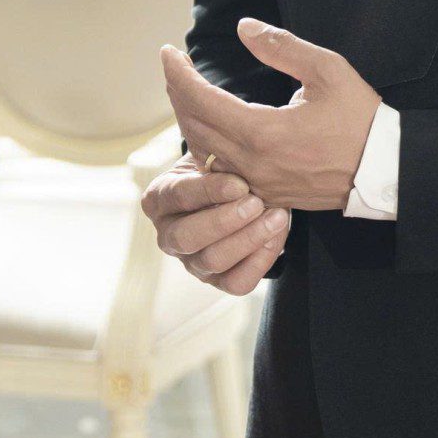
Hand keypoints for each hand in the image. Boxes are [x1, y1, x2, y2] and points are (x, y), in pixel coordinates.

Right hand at [140, 154, 291, 295]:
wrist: (237, 191)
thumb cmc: (222, 168)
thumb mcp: (214, 156)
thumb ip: (220, 157)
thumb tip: (236, 155)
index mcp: (160, 199)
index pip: (178, 195)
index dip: (210, 191)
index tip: (241, 184)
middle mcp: (168, 235)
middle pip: (187, 236)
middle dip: (224, 221)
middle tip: (257, 203)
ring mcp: (191, 262)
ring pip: (212, 261)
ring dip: (248, 239)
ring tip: (277, 217)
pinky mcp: (217, 280)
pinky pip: (237, 282)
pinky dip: (260, 260)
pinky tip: (276, 236)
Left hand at [160, 18, 383, 212]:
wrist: (383, 170)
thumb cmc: (360, 119)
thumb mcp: (327, 70)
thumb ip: (281, 47)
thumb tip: (244, 28)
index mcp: (263, 133)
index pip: (201, 100)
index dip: (178, 74)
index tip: (168, 52)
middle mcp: (252, 163)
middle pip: (194, 126)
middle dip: (178, 93)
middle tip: (174, 66)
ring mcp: (257, 183)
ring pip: (204, 152)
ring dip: (189, 119)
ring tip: (185, 91)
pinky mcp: (266, 194)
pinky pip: (220, 171)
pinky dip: (206, 145)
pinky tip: (207, 128)